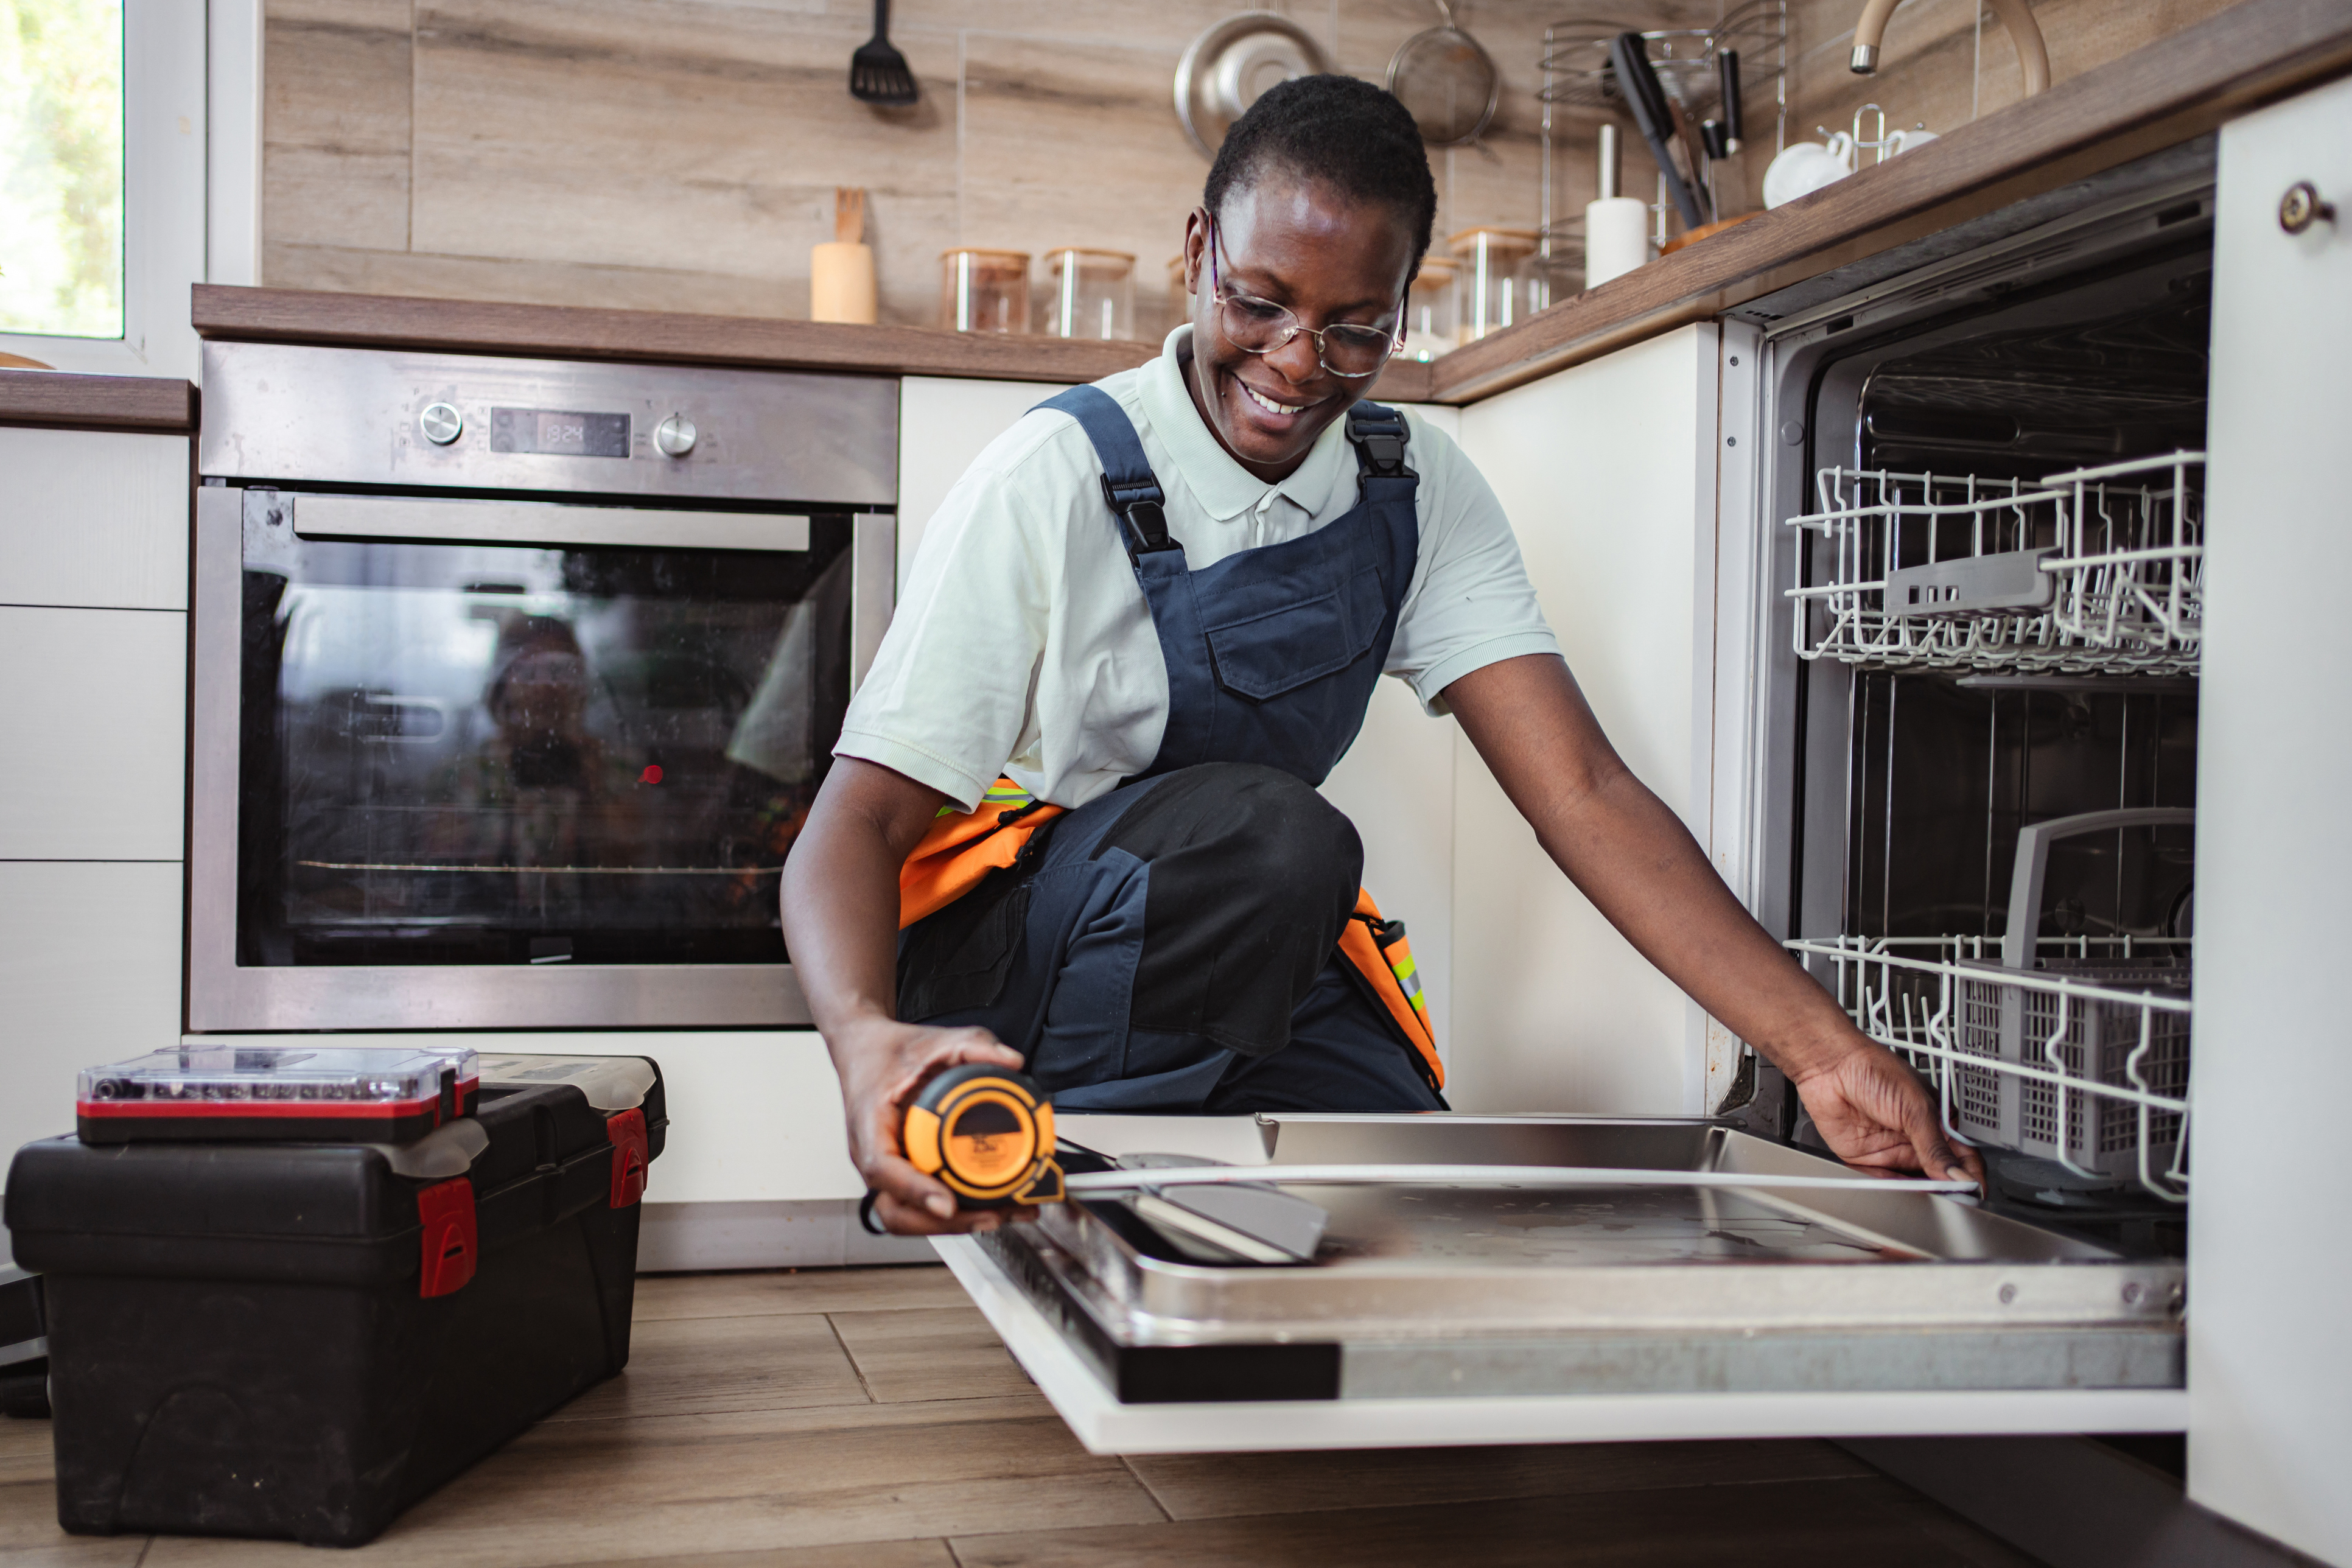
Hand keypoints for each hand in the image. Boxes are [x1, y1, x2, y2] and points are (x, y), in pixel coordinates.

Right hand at [834, 1015, 1030, 1234]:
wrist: (864, 1053)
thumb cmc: (887, 1054)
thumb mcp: (933, 1041)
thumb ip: (973, 1044)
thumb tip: (1011, 1062)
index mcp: (870, 1124)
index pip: (883, 1168)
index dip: (915, 1191)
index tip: (946, 1203)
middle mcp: (873, 1156)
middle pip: (897, 1211)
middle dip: (943, 1224)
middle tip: (990, 1215)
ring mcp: (887, 1171)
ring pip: (910, 1217)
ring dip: (953, 1225)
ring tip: (1002, 1215)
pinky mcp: (902, 1175)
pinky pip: (922, 1205)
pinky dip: (955, 1212)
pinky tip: (992, 1206)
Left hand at [1788, 1031, 1985, 1185]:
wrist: (1830, 1067)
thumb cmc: (1873, 1069)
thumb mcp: (1914, 1108)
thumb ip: (1935, 1146)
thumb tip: (1958, 1175)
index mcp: (1937, 1122)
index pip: (1962, 1157)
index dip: (1970, 1176)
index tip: (1974, 1192)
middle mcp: (1916, 1139)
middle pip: (1940, 1175)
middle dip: (1947, 1190)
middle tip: (1954, 1203)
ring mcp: (1893, 1150)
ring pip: (1914, 1183)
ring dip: (1921, 1194)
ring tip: (1930, 1200)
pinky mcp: (1868, 1159)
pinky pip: (1885, 1183)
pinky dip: (1894, 1191)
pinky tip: (1902, 1194)